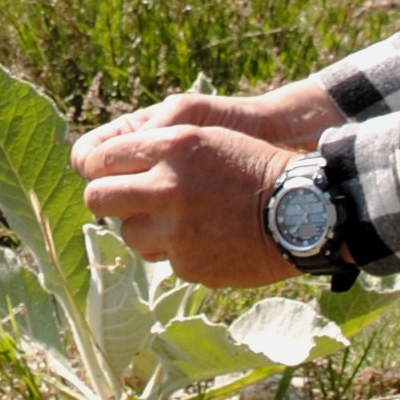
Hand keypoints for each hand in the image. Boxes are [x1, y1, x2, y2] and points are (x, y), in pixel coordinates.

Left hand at [73, 83, 337, 289]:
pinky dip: (175, 248)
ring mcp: (175, 229)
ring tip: (172, 219)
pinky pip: (161, 256)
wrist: (302, 213)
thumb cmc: (254, 167)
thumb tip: (104, 164)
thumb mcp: (208, 137)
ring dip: (141, 226)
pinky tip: (202, 237)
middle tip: (119, 200)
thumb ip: (158, 146)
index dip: (97, 166)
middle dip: (105, 199)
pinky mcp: (187, 263)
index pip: (100, 158)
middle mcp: (167, 187)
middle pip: (99, 198)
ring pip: (127, 233)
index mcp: (171, 146)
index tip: (103, 172)